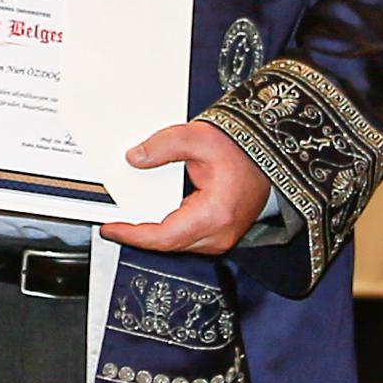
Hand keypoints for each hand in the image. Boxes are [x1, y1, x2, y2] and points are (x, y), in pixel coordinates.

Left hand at [98, 117, 269, 254]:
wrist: (270, 151)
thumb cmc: (243, 148)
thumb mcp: (198, 137)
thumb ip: (163, 146)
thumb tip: (134, 158)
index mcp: (214, 215)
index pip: (163, 237)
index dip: (132, 234)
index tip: (111, 228)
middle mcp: (220, 234)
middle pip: (167, 244)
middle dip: (137, 235)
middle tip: (112, 223)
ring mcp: (222, 237)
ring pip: (176, 244)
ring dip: (152, 233)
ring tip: (127, 220)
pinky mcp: (221, 233)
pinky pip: (186, 238)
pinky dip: (166, 229)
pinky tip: (151, 217)